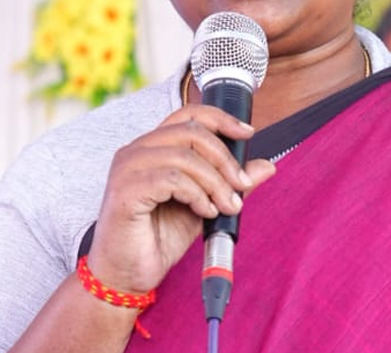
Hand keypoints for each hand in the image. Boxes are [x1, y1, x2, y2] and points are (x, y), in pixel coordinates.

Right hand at [85, 105, 276, 294]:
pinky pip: (172, 179)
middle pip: (192, 132)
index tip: (247, 134)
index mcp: (152, 148)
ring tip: (225, 206)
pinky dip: (197, 194)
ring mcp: (128, 168)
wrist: (127, 275)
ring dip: (215, 182)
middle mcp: (137, 151)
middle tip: (242, 186)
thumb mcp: (204, 206)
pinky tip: (204, 211)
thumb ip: (229, 183)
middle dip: (225, 159)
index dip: (221, 120)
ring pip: (185, 156)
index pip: (188, 115)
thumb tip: (265, 166)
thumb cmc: (157, 239)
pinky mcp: (126, 189)